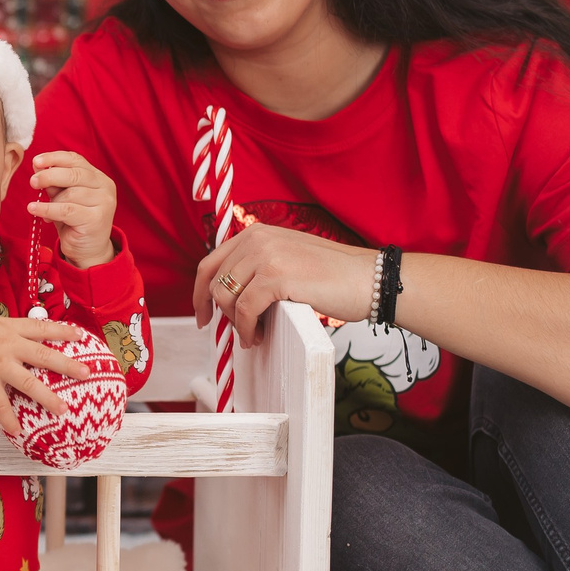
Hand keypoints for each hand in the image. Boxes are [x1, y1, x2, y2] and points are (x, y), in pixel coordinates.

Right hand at [0, 308, 92, 439]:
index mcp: (8, 328)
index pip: (40, 328)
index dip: (62, 331)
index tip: (80, 335)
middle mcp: (8, 346)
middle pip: (44, 356)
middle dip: (68, 365)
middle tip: (87, 373)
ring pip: (29, 382)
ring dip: (47, 397)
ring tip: (63, 410)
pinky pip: (0, 403)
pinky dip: (8, 418)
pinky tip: (17, 431)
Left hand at [25, 151, 117, 268]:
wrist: (87, 251)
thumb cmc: (73, 221)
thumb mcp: (62, 198)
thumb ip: (54, 183)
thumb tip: (37, 166)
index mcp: (97, 177)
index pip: (75, 160)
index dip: (54, 158)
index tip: (35, 161)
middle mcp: (105, 187)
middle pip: (74, 174)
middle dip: (49, 176)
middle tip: (32, 182)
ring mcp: (104, 203)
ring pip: (70, 194)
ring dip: (51, 201)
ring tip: (39, 208)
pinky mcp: (97, 219)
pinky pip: (67, 210)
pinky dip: (47, 209)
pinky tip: (34, 209)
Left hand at [192, 222, 378, 346]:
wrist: (370, 278)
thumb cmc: (334, 275)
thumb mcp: (288, 258)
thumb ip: (259, 266)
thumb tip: (229, 295)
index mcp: (256, 233)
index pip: (210, 262)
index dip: (199, 292)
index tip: (202, 315)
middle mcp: (257, 239)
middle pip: (214, 282)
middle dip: (219, 313)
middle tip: (233, 332)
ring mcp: (266, 255)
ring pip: (226, 297)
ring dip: (236, 323)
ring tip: (253, 335)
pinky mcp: (277, 276)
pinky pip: (245, 309)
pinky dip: (247, 329)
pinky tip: (259, 337)